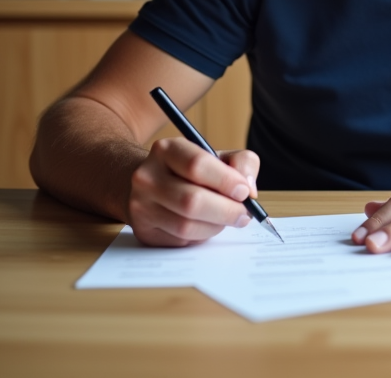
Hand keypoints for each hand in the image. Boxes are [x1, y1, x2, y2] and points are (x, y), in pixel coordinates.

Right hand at [126, 138, 260, 246]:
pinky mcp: (144, 231)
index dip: (226, 181)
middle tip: (244, 214)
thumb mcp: (219, 157)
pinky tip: (205, 225)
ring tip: (225, 218)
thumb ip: (243, 163)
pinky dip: (201, 236)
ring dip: (215, 226)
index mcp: (166, 150)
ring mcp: (140, 206)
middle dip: (226, 210)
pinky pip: (180, 240)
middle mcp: (147, 177)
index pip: (197, 165)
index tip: (244, 192)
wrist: (154, 186)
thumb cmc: (193, 172)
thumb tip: (249, 190)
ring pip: (187, 225)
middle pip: (192, 200)